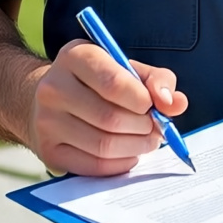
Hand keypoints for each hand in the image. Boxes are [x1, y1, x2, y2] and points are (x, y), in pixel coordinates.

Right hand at [28, 39, 188, 176]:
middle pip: (110, 118)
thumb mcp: (128, 67)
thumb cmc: (99, 80)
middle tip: (156, 129)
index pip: (113, 84)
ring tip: (147, 141)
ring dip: (136, 148)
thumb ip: (157, 81)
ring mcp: (46, 121)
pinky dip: (120, 164)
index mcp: (76, 56)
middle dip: (143, 128)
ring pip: (102, 145)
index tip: (154, 107)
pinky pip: (92, 166)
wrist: (53, 98)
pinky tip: (129, 154)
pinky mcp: (47, 150)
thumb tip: (176, 104)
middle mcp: (54, 87)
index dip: (143, 100)